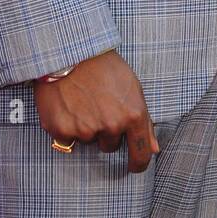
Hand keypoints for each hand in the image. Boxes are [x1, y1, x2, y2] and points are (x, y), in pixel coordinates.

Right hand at [33, 50, 160, 172]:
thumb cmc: (104, 66)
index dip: (138, 163)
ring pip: (89, 141)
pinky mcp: (62, 130)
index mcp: (133, 115)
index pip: (140, 153)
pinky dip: (66, 126)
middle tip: (98, 105)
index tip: (134, 166)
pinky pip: (67, 139)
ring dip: (86, 127)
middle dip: (106, 131)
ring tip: (82, 101)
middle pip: (110, 146)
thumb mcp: (133, 87)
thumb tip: (154, 149)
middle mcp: (111, 125)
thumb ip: (144, 121)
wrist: (71, 51)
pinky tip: (67, 105)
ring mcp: (86, 130)